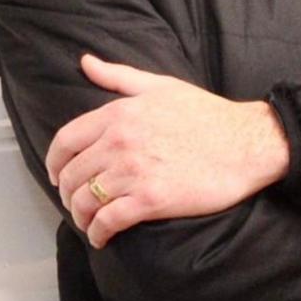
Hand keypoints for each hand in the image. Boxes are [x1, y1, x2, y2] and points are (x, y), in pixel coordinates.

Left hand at [47, 55, 291, 246]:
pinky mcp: (151, 199)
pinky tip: (101, 237)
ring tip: (88, 223)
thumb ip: (118, 76)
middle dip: (67, 194)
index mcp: (119, 114)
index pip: (65, 141)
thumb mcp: (160, 85)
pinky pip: (108, 221)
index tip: (56, 175)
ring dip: (80, 217)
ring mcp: (134, 171)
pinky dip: (98, 233)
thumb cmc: (206, 114)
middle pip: (72, 175)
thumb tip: (85, 62)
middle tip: (75, 204)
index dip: (55, 163)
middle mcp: (120, 142)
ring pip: (85, 201)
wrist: (246, 143)